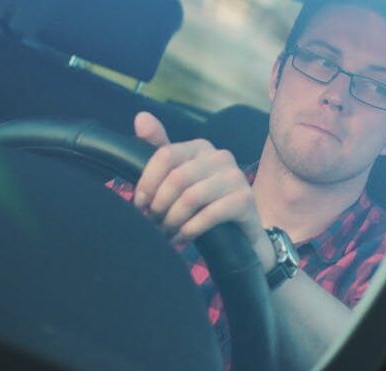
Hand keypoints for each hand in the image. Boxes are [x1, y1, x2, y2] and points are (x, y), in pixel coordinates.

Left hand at [132, 112, 271, 262]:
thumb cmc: (204, 203)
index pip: (165, 155)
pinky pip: (208, 215)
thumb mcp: (179, 177)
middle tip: (154, 223)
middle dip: (159, 205)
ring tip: (166, 232)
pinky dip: (189, 230)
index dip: (147, 182)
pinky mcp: (245, 200)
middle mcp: (221, 156)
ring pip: (191, 198)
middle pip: (176, 178)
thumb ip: (159, 149)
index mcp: (201, 147)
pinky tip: (181, 238)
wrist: (240, 232)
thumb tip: (140, 118)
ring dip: (172, 220)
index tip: (140, 204)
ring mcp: (236, 177)